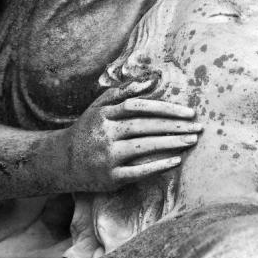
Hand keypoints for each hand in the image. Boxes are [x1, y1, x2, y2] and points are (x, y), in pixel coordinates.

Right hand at [55, 78, 201, 191]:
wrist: (59, 163)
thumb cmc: (87, 131)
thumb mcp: (97, 108)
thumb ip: (121, 93)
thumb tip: (149, 80)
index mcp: (104, 115)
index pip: (139, 107)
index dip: (166, 109)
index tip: (189, 112)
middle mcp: (105, 134)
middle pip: (145, 126)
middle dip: (174, 126)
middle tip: (199, 127)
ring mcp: (107, 157)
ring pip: (143, 147)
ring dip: (171, 143)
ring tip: (192, 140)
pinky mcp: (110, 177)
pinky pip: (138, 171)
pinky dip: (158, 166)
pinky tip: (176, 161)